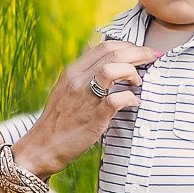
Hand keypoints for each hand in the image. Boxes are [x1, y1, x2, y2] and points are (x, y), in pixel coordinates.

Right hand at [10, 38, 158, 178]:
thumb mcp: (64, 89)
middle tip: (152, 57)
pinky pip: (118, 99)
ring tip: (138, 82)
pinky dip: (131, 98)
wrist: (42, 147)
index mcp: (72, 71)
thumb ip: (82, 72)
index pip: (104, 46)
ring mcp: (85, 98)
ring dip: (132, 72)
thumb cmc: (58, 120)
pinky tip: (135, 103)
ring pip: (113, 69)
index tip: (140, 51)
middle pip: (113, 53)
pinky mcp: (94, 118)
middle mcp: (78, 80)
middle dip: (138, 52)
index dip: (127, 45)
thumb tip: (95, 51)